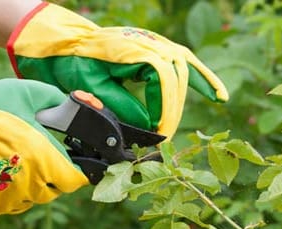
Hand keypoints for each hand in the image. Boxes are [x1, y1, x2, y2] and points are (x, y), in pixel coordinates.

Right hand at [0, 79, 87, 215]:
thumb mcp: (30, 94)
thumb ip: (60, 102)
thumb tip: (80, 105)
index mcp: (45, 159)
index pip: (75, 180)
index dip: (77, 172)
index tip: (74, 164)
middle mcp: (30, 183)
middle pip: (56, 190)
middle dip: (55, 176)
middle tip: (42, 158)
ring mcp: (10, 197)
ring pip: (35, 198)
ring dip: (34, 185)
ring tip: (21, 163)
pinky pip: (13, 204)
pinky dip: (14, 193)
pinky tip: (7, 174)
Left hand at [7, 2, 228, 139]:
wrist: (62, 44)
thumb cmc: (71, 65)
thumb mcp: (90, 89)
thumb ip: (121, 107)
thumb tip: (149, 127)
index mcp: (132, 50)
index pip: (162, 79)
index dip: (165, 108)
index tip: (159, 132)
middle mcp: (147, 42)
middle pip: (176, 74)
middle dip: (176, 106)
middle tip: (168, 133)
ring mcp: (152, 43)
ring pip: (184, 64)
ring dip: (202, 83)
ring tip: (219, 98)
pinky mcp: (154, 49)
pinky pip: (182, 60)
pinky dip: (200, 75)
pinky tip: (216, 91)